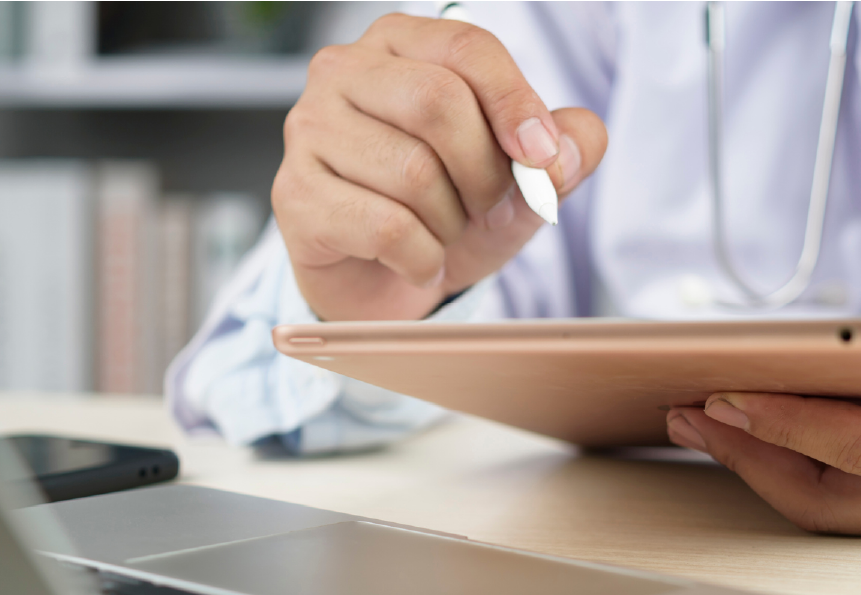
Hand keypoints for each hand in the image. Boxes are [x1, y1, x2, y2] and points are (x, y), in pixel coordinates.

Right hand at [273, 13, 608, 321]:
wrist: (387, 283)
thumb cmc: (446, 212)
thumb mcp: (520, 183)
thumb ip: (562, 155)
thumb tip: (566, 150)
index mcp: (402, 45)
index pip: (467, 47)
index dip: (516, 102)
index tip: (543, 156)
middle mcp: (345, 72)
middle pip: (438, 102)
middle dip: (484, 171)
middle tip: (487, 206)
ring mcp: (310, 130)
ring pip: (412, 170)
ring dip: (451, 221)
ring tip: (443, 232)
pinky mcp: (294, 194)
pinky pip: (385, 227)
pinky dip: (421, 257)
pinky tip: (417, 260)